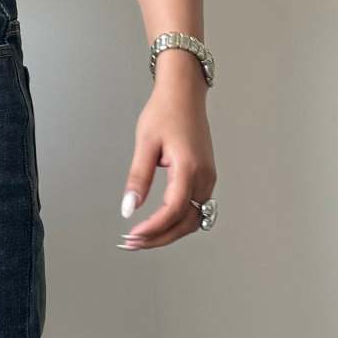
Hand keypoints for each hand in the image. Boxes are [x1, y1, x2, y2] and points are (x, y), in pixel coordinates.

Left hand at [117, 65, 215, 250]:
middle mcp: (203, 176)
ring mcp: (207, 178)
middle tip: (131, 243)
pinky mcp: (205, 177)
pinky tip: (158, 224)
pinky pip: (194, 209)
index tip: (133, 235)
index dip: (153, 228)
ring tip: (141, 238)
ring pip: (192, 219)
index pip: (173, 210)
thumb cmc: (165, 112)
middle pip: (185, 222)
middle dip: (159, 238)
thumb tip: (129, 208)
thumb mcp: (145, 144)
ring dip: (168, 233)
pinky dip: (177, 222)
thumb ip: (138, 179)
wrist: (184, 93)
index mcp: (189, 167)